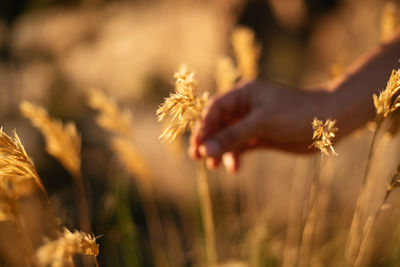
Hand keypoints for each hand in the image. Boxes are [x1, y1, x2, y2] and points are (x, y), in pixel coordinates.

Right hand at [189, 79, 330, 171]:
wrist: (329, 123)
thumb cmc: (296, 114)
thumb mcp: (261, 123)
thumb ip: (233, 136)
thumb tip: (206, 150)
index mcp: (243, 94)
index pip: (214, 109)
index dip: (203, 127)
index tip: (197, 145)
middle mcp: (245, 107)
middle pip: (218, 123)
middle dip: (209, 140)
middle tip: (198, 157)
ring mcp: (253, 122)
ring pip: (228, 137)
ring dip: (220, 151)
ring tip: (214, 167)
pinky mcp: (261, 136)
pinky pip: (241, 146)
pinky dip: (235, 156)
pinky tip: (234, 169)